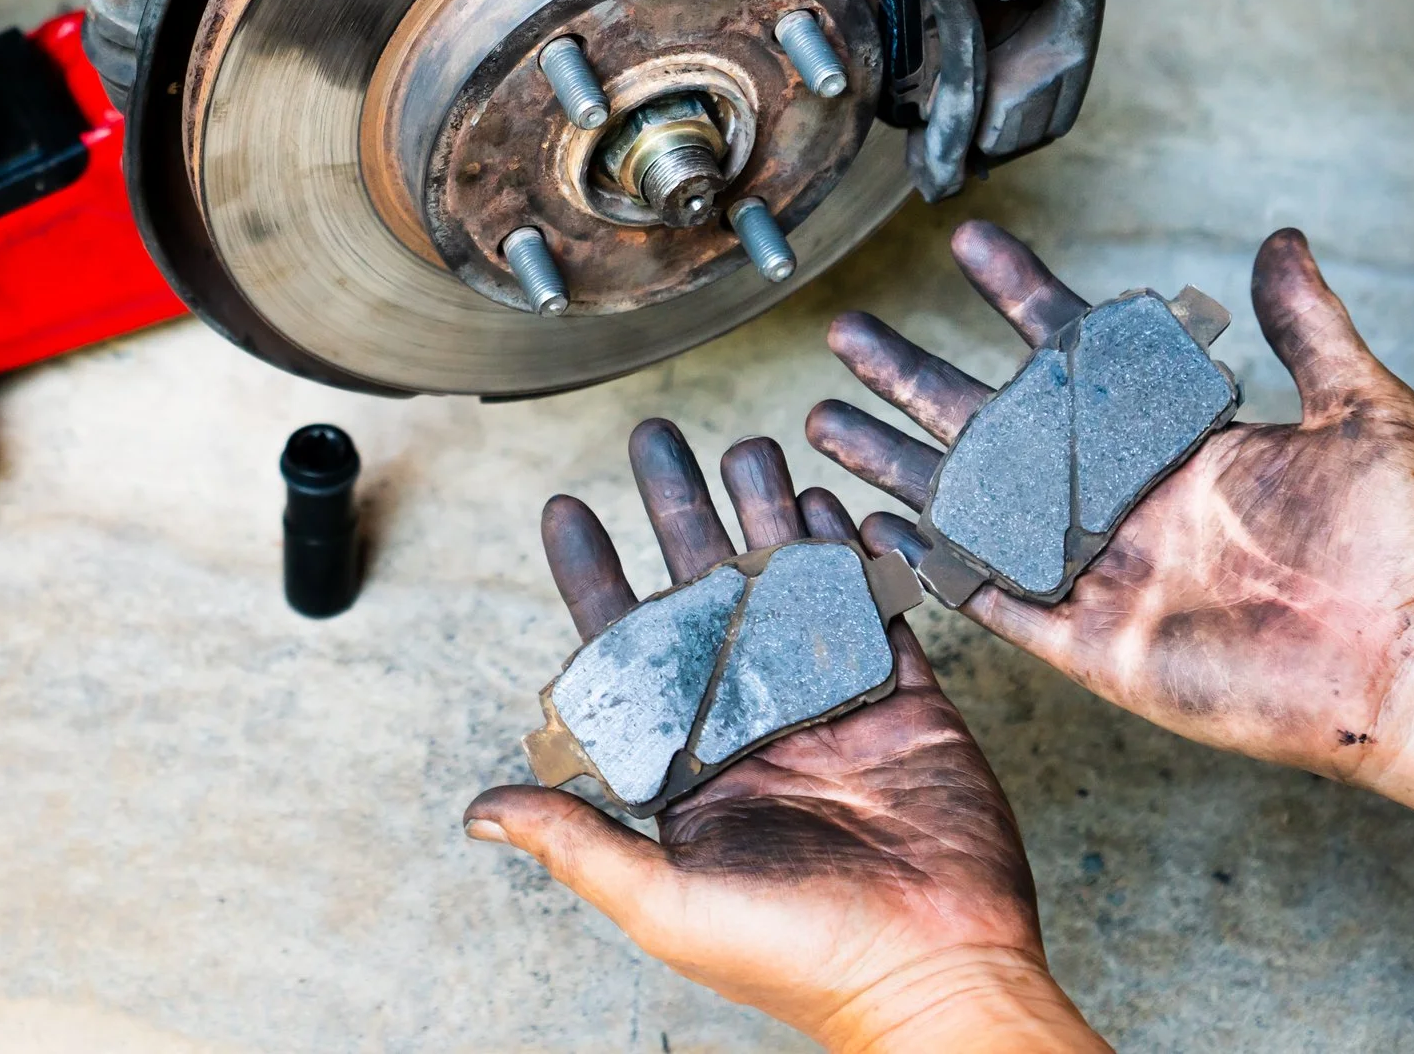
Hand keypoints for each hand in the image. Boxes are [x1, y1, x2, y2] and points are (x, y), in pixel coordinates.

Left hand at [467, 420, 1106, 1052]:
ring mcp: (830, 709)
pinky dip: (848, 554)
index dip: (594, 575)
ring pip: (785, 588)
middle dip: (682, 511)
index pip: (627, 650)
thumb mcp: (666, 900)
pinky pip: (870, 613)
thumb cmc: (796, 957)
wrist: (934, 976)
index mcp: (690, 765)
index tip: (565, 506)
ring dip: (765, 513)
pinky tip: (826, 500)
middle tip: (658, 437)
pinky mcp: (904, 705)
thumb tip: (479, 813)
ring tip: (747, 443)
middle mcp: (753, 725)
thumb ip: (579, 843)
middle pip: (706, 595)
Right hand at [806, 222, 1413, 785]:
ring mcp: (1096, 568)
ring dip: (894, 463)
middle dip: (911, 376)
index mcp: (1169, 438)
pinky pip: (988, 597)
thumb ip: (1308, 329)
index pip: (1073, 349)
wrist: (1405, 668)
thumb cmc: (1398, 547)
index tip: (969, 242)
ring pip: (967, 502)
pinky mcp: (1088, 642)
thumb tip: (1281, 239)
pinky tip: (870, 531)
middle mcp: (1118, 495)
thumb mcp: (1362, 412)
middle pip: (987, 420)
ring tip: (824, 422)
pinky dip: (928, 567)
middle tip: (847, 335)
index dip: (1019, 293)